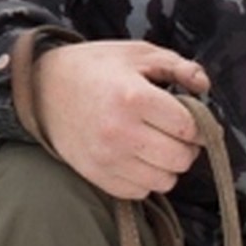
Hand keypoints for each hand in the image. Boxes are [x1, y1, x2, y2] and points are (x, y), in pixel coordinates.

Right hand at [31, 40, 210, 198]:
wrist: (41, 88)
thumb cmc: (95, 69)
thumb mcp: (137, 54)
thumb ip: (177, 66)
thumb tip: (204, 85)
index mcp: (133, 97)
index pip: (188, 127)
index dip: (198, 125)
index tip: (190, 120)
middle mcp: (120, 131)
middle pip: (181, 158)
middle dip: (186, 147)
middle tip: (175, 134)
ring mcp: (107, 157)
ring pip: (165, 180)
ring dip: (168, 166)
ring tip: (156, 146)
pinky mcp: (96, 175)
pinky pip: (140, 192)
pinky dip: (146, 179)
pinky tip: (137, 158)